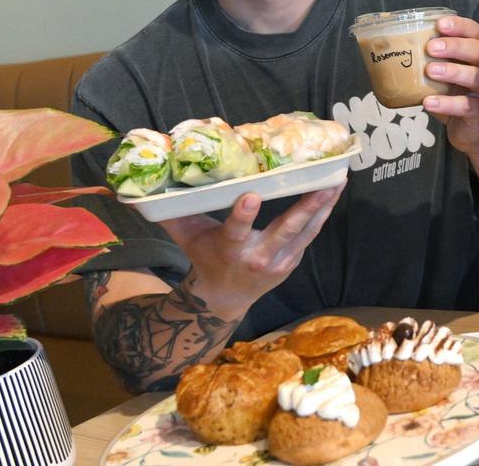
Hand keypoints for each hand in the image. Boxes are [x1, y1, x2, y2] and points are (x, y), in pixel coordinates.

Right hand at [160, 182, 344, 317]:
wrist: (225, 297)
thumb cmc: (203, 257)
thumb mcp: (185, 238)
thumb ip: (169, 213)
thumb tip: (139, 190)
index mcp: (230, 249)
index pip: (236, 230)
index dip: (243, 215)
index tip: (251, 195)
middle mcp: (258, 257)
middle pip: (285, 230)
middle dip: (304, 208)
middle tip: (323, 184)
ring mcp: (279, 261)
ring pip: (305, 231)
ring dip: (323, 207)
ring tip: (339, 180)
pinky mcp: (292, 260)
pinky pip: (309, 235)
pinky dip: (321, 214)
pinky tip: (333, 191)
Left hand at [421, 15, 478, 152]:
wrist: (472, 132)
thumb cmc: (455, 96)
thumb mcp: (443, 76)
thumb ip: (430, 61)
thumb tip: (395, 47)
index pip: (474, 32)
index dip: (460, 25)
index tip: (440, 23)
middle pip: (478, 51)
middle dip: (455, 46)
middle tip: (431, 47)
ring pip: (476, 76)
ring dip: (453, 71)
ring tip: (429, 71)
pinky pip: (466, 105)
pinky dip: (447, 103)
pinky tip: (428, 102)